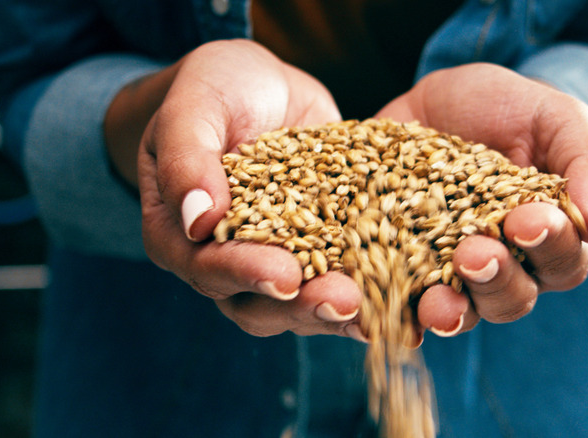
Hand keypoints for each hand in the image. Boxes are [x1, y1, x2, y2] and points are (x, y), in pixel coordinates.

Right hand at [134, 40, 363, 336]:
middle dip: (302, 305)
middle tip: (343, 301)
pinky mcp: (322, 247)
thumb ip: (187, 159)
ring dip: (339, 310)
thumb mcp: (194, 108)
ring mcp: (278, 258)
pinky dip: (372, 289)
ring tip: (377, 310)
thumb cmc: (213, 89)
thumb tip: (198, 220)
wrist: (259, 85)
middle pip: (258, 302)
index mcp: (181, 235)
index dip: (245, 273)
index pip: (207, 266)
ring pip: (301, 303)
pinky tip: (406, 295)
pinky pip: (343, 275)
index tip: (284, 276)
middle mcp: (227, 260)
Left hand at [377, 63, 587, 335]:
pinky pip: (400, 302)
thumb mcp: (555, 117)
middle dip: (495, 279)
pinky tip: (385, 316)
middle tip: (474, 253)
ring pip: (460, 311)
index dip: (549, 246)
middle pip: (510, 297)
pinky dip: (395, 313)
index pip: (562, 261)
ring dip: (451, 310)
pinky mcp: (400, 263)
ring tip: (436, 301)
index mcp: (548, 236)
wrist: (440, 98)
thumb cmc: (510, 107)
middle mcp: (503, 265)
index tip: (527, 220)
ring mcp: (448, 269)